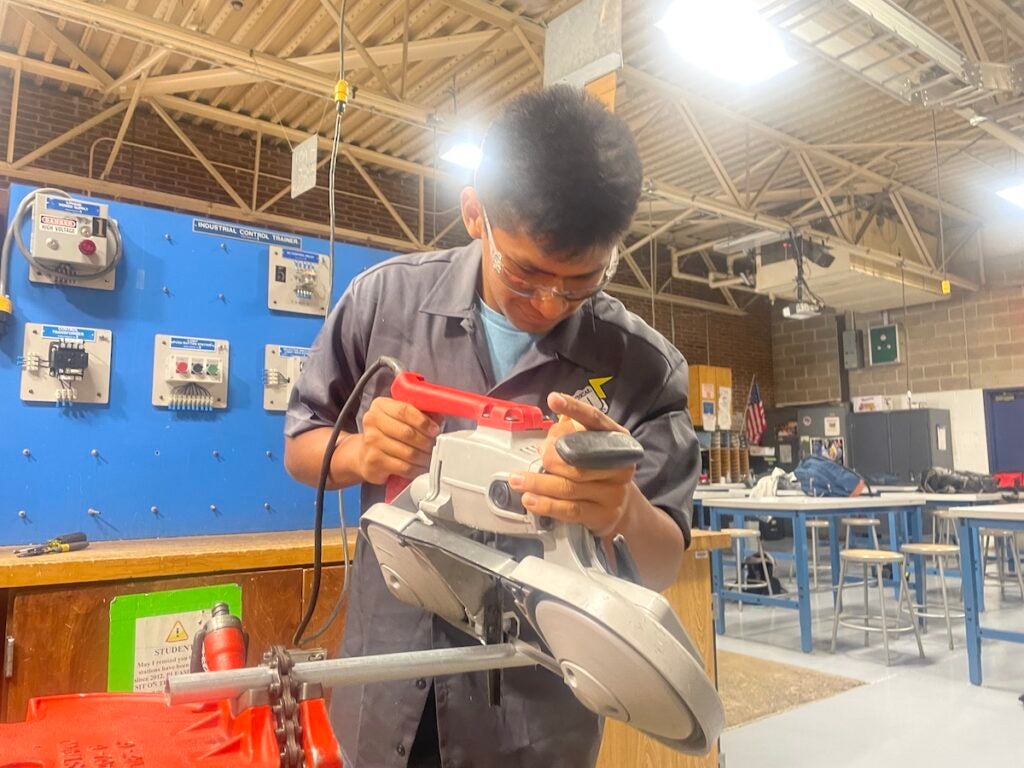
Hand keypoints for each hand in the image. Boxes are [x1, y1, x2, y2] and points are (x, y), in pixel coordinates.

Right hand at [355, 397, 439, 483]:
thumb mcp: (401, 417)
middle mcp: (372, 422)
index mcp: (380, 406)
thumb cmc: (388, 433)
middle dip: (426, 441)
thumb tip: (438, 420)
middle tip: (434, 445)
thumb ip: (420, 413)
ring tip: (429, 456)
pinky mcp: (374, 461)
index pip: (404, 411)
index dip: (423, 421)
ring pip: (408, 452)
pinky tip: (419, 466)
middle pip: (408, 433)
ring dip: (424, 457)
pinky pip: (404, 467)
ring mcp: (371, 442)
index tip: (434, 429)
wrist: (366, 453)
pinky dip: (416, 469)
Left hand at [509, 392, 635, 536]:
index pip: (595, 420)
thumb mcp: (590, 448)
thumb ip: (570, 435)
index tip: (554, 399)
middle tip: (536, 456)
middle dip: (551, 457)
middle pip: (580, 459)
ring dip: (539, 482)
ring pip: (570, 486)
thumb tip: (548, 438)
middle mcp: (621, 465)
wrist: (622, 506)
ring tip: (517, 480)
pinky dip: (547, 504)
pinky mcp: (604, 515)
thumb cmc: (598, 470)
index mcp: (617, 439)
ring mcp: (614, 492)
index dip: (575, 409)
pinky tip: (530, 499)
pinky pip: (570, 509)